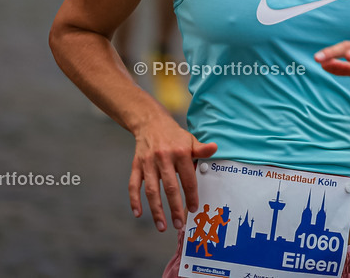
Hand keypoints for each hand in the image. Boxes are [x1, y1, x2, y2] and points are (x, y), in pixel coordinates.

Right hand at [129, 115, 217, 231]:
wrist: (150, 123)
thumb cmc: (174, 136)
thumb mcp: (190, 139)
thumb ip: (201, 149)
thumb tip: (215, 148)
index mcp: (180, 153)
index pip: (188, 179)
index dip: (191, 195)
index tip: (193, 209)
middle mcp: (163, 158)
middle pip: (170, 187)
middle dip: (175, 208)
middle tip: (179, 225)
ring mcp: (148, 163)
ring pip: (151, 190)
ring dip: (156, 210)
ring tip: (162, 226)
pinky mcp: (136, 165)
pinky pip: (133, 185)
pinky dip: (134, 200)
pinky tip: (138, 213)